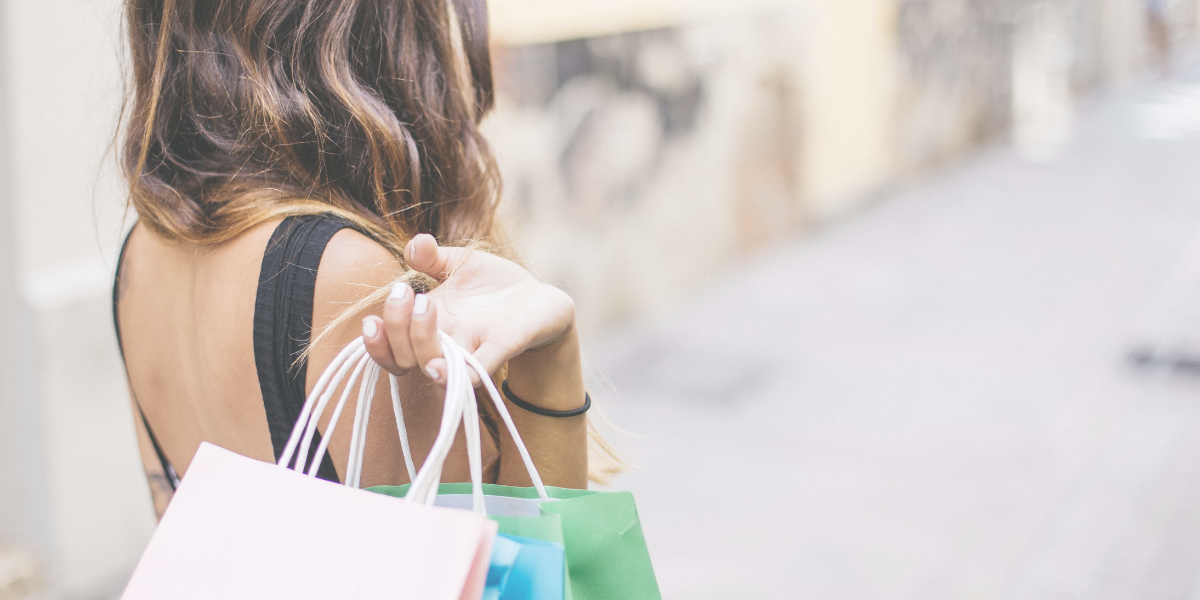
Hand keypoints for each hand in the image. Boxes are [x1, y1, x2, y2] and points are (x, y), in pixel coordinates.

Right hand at [360, 234, 576, 385]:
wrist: (540, 299)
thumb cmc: (494, 286)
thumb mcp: (461, 264)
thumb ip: (433, 257)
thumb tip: (415, 243)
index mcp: (428, 324)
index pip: (389, 346)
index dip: (374, 343)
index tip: (371, 321)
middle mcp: (445, 342)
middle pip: (404, 356)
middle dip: (397, 326)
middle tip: (408, 294)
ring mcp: (471, 348)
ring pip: (433, 365)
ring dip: (420, 340)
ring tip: (425, 305)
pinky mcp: (501, 348)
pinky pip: (475, 371)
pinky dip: (457, 374)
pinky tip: (440, 369)